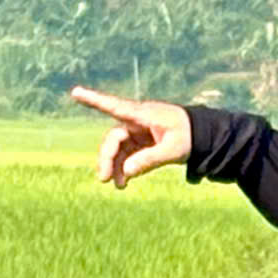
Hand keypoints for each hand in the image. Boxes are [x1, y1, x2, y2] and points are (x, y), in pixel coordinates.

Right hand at [71, 87, 193, 187]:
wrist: (202, 135)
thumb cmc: (189, 135)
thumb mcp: (174, 149)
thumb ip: (150, 159)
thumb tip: (126, 172)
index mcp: (143, 115)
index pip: (115, 107)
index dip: (94, 100)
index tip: (75, 91)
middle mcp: (136, 122)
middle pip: (114, 138)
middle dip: (107, 158)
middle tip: (104, 179)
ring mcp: (137, 133)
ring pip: (118, 150)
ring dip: (115, 167)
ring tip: (118, 186)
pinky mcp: (141, 143)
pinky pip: (127, 156)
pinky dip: (124, 169)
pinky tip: (124, 183)